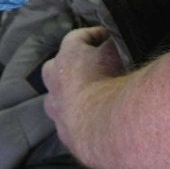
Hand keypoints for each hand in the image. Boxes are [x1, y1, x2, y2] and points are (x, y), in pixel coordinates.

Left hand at [42, 27, 125, 149]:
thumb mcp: (115, 53)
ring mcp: (56, 110)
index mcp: (67, 57)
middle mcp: (54, 81)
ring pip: (56, 98)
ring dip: (69, 95)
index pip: (77, 38)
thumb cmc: (108, 83)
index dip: (94, 35)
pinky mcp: (64, 134)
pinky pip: (67, 122)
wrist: (103, 127)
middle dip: (71, 64)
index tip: (107, 36)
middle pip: (55, 67)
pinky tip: (91, 120)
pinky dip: (77, 119)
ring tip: (89, 96)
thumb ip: (111, 44)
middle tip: (90, 66)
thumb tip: (111, 42)